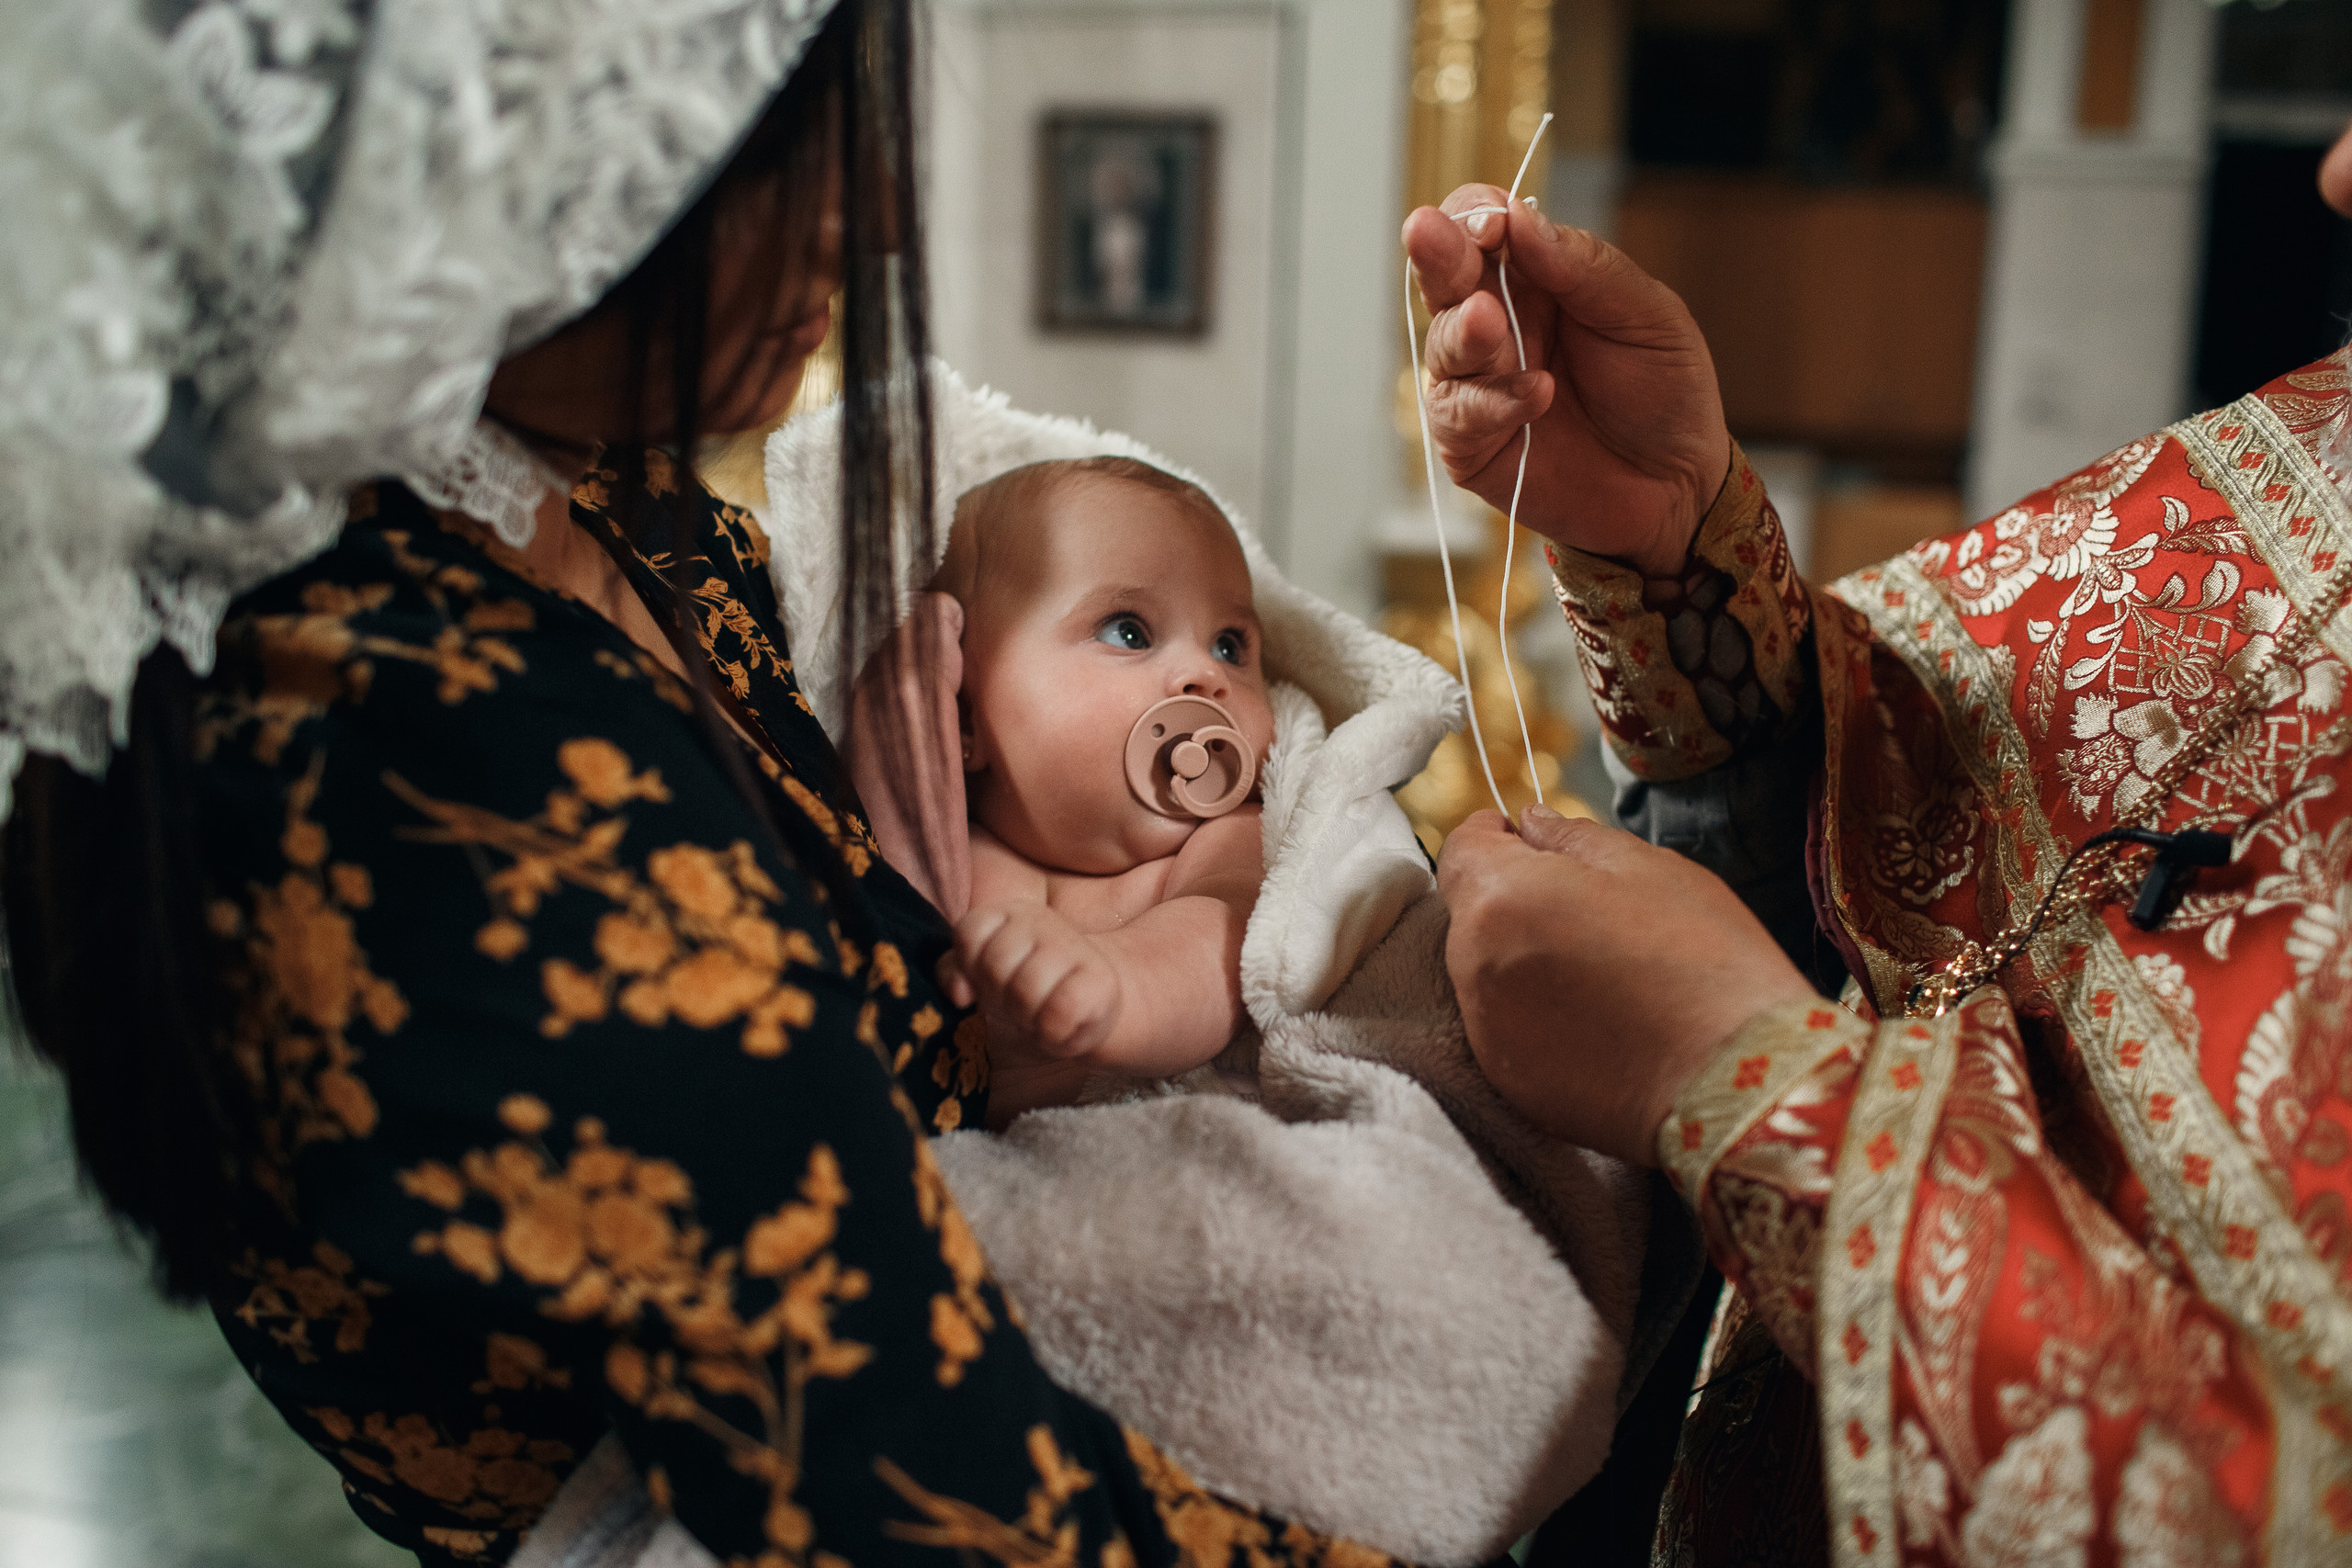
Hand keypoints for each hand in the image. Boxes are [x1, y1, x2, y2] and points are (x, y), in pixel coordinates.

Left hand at [940, 903, 1122, 1062]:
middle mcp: (1041, 922)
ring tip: (1040, 1014)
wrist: (1087, 1013)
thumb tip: (961, 995)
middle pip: (995, 964)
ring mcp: (1074, 947)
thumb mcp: (981, 979)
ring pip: (1026, 991)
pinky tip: (1062, 1027)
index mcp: (1007, 914)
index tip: (989, 984)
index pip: (969, 933)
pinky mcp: (1100, 981)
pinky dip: (1054, 1034)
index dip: (971, 968)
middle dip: (1000, 996)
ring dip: (1028, 1017)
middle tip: (1019, 1003)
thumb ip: (954, 972)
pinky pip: (1061, 1014)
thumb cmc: (1025, 994)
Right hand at [1404, 188, 1728, 576]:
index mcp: (1534, 278)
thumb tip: (1520, 218)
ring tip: (1491, 323)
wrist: (1679, 487)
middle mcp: (1495, 324)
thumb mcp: (1647, 314)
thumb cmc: (1664, 393)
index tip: (1493, 223)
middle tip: (1425, 232)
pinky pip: (1460, 416)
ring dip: (1463, 332)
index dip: (1473, 216)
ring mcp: (1477, 385)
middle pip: (1443, 279)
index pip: (1479, 227)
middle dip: (1435, 255)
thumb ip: (1585, 267)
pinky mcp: (1472, 445)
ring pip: (1442, 347)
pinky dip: (1494, 403)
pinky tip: (1538, 394)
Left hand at [1437, 806, 1811, 1164]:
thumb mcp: (1648, 869)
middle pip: (1472, 913)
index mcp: (1502, 900)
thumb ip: (1573, 839)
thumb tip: (1533, 825)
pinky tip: (1597, 1017)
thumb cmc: (1703, 961)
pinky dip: (1536, 1015)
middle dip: (1513, 898)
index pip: (1461, 850)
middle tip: (1584, 905)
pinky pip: (1505, 1028)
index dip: (1491, 836)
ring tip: (1599, 968)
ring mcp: (1487, 1032)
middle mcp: (1475, 967)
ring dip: (1522, 958)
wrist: (1738, 1079)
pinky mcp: (1508, 1082)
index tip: (1520, 837)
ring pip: (1487, 972)